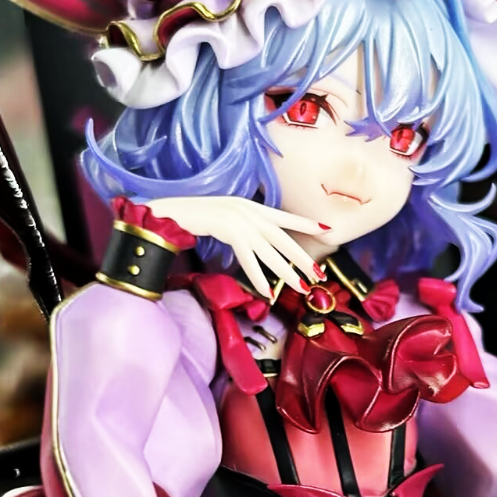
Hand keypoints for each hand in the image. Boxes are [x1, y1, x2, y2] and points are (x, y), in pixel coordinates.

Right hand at [147, 196, 325, 299]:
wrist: (168, 211)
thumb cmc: (193, 217)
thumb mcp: (224, 216)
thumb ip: (242, 226)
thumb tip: (256, 242)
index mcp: (250, 206)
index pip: (285, 216)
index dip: (306, 223)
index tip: (327, 230)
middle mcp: (249, 211)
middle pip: (282, 238)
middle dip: (302, 258)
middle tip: (318, 274)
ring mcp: (239, 219)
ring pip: (269, 251)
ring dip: (286, 272)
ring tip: (300, 287)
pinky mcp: (227, 229)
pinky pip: (247, 258)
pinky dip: (258, 276)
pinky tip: (267, 290)